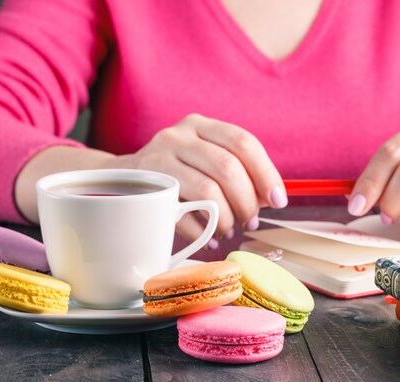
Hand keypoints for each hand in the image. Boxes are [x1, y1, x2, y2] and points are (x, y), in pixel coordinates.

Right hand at [114, 114, 286, 246]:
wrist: (121, 180)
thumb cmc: (175, 173)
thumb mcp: (203, 159)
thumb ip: (237, 171)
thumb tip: (270, 198)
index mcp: (201, 125)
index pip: (243, 142)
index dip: (266, 173)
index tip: (278, 200)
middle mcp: (179, 136)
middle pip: (227, 167)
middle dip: (247, 201)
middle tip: (250, 222)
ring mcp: (158, 159)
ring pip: (208, 191)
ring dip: (226, 219)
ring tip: (228, 231)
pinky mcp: (146, 188)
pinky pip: (183, 214)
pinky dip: (201, 232)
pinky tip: (207, 238)